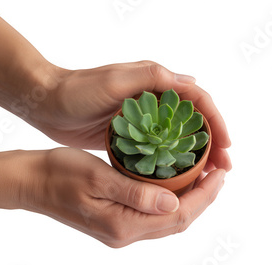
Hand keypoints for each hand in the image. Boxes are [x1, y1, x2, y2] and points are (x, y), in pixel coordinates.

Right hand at [21, 147, 225, 247]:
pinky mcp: (114, 222)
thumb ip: (137, 194)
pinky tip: (174, 182)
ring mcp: (119, 231)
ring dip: (189, 199)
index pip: (179, 215)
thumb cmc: (59, 173)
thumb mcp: (98, 177)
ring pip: (166, 219)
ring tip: (203, 174)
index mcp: (123, 225)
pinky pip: (152, 215)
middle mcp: (125, 234)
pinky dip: (170, 200)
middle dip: (203, 197)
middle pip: (177, 221)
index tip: (221, 172)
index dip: (205, 194)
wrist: (31, 182)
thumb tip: (175, 205)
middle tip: (218, 170)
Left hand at [31, 60, 231, 170]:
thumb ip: (150, 77)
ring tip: (209, 178)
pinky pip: (160, 150)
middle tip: (223, 169)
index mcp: (155, 82)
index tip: (226, 146)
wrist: (45, 103)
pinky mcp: (131, 136)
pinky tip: (179, 179)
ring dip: (196, 157)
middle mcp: (154, 100)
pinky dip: (173, 163)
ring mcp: (143, 120)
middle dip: (212, 144)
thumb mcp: (114, 81)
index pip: (197, 101)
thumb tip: (190, 81)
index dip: (216, 122)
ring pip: (179, 138)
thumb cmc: (77, 90)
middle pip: (193, 122)